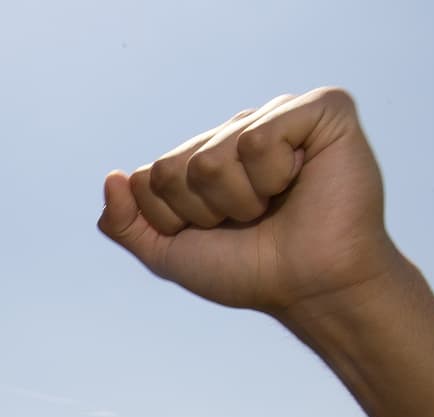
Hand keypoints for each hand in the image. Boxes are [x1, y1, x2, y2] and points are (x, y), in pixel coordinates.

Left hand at [98, 88, 404, 322]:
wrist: (309, 288)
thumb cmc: (249, 271)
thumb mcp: (170, 254)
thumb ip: (127, 224)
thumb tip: (111, 178)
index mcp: (205, 154)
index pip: (149, 177)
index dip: (174, 219)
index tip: (216, 232)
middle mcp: (239, 129)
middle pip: (173, 168)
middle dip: (204, 211)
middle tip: (249, 221)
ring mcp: (279, 115)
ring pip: (212, 157)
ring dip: (239, 200)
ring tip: (276, 204)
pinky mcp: (322, 110)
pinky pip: (260, 138)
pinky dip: (272, 176)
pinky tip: (299, 182)